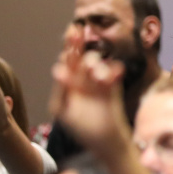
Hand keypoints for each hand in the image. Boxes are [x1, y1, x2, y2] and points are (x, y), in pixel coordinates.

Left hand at [49, 28, 128, 153]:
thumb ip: (60, 89)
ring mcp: (98, 81)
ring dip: (94, 65)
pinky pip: (114, 71)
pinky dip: (113, 70)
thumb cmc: (83, 129)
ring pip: (96, 63)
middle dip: (77, 44)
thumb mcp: (64, 110)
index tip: (68, 36)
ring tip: (96, 75)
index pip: (66, 62)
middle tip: (75, 31)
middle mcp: (82, 79)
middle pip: (80, 57)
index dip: (67, 48)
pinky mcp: (113, 86)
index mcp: (68, 84)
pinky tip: (115, 74)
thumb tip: (58, 69)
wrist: (107, 142)